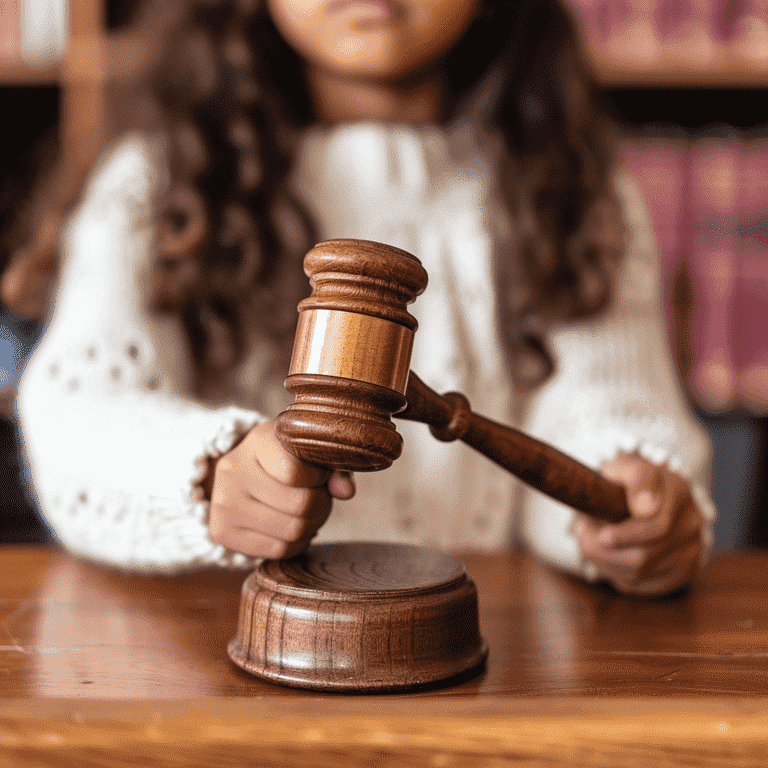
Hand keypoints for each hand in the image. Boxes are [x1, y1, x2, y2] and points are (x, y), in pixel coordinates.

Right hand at [207, 421, 354, 558]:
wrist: (243, 476)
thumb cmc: (287, 461)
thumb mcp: (311, 453)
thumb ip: (335, 467)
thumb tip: (347, 492)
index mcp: (258, 440)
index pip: (295, 471)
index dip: (318, 478)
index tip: (318, 475)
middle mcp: (233, 469)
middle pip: (300, 504)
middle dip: (321, 504)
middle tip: (318, 498)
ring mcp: (223, 503)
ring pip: (292, 531)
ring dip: (311, 525)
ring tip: (307, 512)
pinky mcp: (221, 532)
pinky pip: (279, 550)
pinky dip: (295, 543)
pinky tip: (291, 526)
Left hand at [573, 453, 703, 595]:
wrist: (657, 501)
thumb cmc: (633, 483)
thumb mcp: (626, 466)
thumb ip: (631, 474)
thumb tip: (644, 507)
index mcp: (678, 492)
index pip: (655, 520)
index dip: (627, 534)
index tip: (603, 536)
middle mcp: (691, 524)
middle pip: (643, 554)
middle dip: (602, 548)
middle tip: (581, 532)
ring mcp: (690, 552)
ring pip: (638, 571)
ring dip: (603, 559)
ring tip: (589, 539)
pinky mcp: (682, 574)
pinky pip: (641, 585)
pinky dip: (615, 573)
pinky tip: (607, 555)